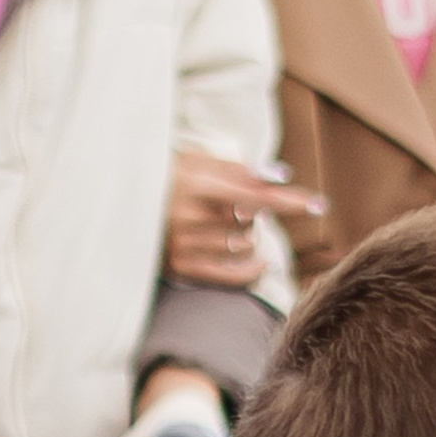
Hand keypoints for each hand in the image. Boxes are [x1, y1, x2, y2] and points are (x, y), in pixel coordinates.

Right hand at [166, 150, 313, 290]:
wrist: (117, 202)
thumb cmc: (166, 177)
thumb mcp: (196, 161)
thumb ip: (237, 169)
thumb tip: (281, 175)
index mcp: (193, 183)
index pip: (254, 195)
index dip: (289, 201)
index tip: (319, 205)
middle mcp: (188, 216)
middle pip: (251, 221)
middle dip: (255, 213)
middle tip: (238, 205)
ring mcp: (182, 245)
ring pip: (244, 245)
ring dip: (249, 236)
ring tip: (229, 224)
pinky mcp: (178, 267)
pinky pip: (232, 275)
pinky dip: (253, 268)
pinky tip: (261, 260)